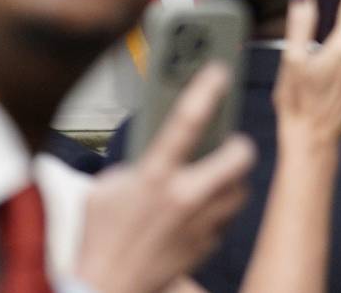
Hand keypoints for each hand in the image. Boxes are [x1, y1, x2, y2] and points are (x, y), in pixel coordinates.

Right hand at [74, 64, 255, 292]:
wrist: (106, 289)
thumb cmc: (100, 240)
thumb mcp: (107, 188)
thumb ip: (137, 164)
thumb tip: (160, 148)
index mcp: (154, 178)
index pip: (186, 122)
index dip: (206, 90)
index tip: (219, 70)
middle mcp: (184, 198)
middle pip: (239, 156)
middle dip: (239, 145)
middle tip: (228, 142)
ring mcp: (200, 224)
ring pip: (240, 189)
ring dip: (231, 180)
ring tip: (215, 174)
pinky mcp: (206, 245)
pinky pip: (226, 218)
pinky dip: (217, 210)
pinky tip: (199, 208)